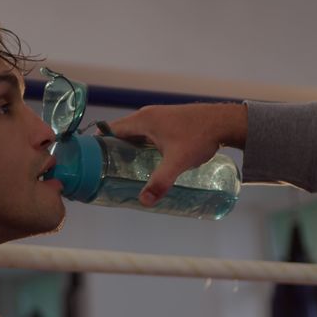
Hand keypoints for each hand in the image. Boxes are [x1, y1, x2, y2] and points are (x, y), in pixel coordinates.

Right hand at [105, 103, 246, 205]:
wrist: (224, 122)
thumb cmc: (199, 138)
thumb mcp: (177, 162)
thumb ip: (160, 181)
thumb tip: (144, 201)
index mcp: (143, 120)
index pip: (110, 130)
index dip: (99, 144)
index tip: (92, 161)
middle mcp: (147, 115)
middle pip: (121, 133)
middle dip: (113, 150)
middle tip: (107, 171)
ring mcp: (159, 116)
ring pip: (135, 133)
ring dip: (129, 148)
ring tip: (124, 170)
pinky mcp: (168, 121)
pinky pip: (147, 133)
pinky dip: (142, 145)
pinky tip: (147, 161)